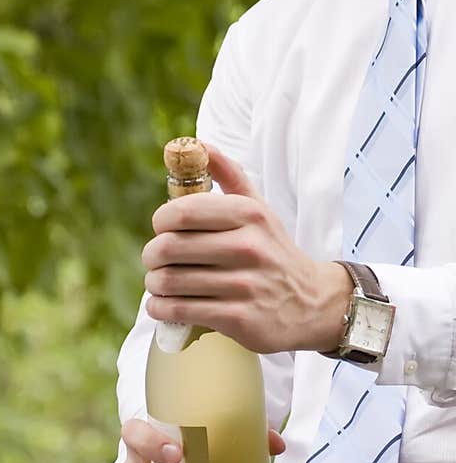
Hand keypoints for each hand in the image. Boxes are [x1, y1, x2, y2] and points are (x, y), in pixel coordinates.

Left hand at [142, 143, 352, 354]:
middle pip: (169, 247)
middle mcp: (247, 247)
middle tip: (154, 260)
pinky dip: (160, 308)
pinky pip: (179, 310)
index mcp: (248, 215)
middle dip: (151, 255)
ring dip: (154, 283)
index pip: (182, 211)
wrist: (311, 304)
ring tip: (158, 282)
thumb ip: (228, 175)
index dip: (161, 221)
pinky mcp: (238, 319)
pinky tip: (162, 304)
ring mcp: (243, 285)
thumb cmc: (272, 252)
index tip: (162, 229)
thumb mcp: (258, 209)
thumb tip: (196, 144)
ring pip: (170, 281)